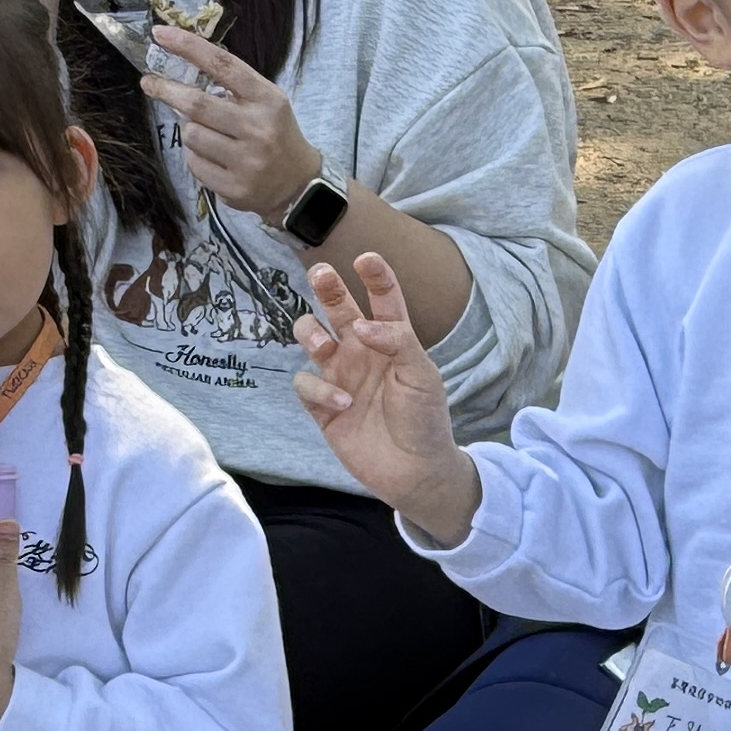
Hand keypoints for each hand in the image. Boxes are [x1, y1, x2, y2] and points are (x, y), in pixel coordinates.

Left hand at [148, 24, 323, 220]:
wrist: (298, 184)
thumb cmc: (275, 134)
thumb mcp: (267, 102)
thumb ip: (233, 88)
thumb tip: (181, 73)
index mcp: (267, 99)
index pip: (224, 65)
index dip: (189, 47)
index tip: (161, 35)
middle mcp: (258, 128)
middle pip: (197, 104)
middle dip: (167, 90)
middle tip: (150, 83)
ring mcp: (246, 161)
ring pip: (191, 135)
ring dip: (188, 130)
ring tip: (205, 134)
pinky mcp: (234, 188)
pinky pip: (194, 164)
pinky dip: (194, 157)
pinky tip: (211, 158)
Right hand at [295, 254, 478, 544]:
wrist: (414, 471)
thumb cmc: (425, 419)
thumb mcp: (423, 375)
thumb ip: (397, 341)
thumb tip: (361, 324)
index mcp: (391, 339)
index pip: (382, 298)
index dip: (374, 276)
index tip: (366, 259)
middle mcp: (361, 351)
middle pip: (337, 307)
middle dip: (327, 287)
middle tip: (320, 272)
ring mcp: (340, 376)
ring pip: (311, 337)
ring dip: (310, 333)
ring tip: (323, 345)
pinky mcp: (322, 406)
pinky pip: (305, 382)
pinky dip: (318, 389)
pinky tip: (342, 404)